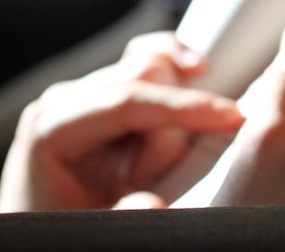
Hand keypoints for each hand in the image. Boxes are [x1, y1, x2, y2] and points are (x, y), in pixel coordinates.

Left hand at [0, 33, 244, 211]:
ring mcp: (91, 90)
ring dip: (175, 114)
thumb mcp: (94, 231)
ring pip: (157, 68)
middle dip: (171, 128)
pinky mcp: (114, 88)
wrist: (64, 228)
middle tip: (155, 179)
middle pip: (146, 79)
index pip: (127, 101)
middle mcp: (68, 99)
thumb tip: (152, 204)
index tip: (231, 118)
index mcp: (52, 128)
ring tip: (154, 164)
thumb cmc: (74, 227)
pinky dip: (176, 56)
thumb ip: (123, 218)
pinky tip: (196, 67)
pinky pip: (151, 54)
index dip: (183, 107)